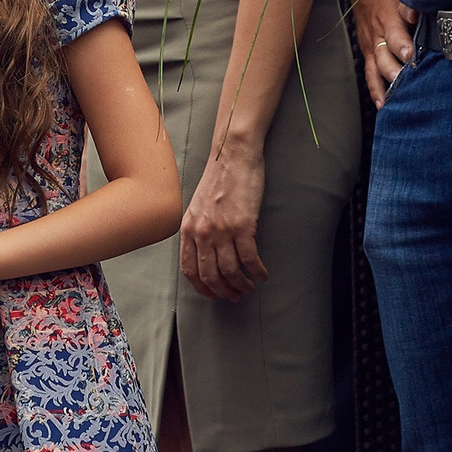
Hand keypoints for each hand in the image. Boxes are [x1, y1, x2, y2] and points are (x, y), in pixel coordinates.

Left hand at [179, 142, 267, 301]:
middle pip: (210, 276)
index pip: (190, 269)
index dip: (202, 287)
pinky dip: (257, 272)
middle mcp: (202, 232)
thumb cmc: (220, 178)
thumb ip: (199, 228)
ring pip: (230, 272)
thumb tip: (206, 251)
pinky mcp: (242, 226)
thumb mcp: (199, 205)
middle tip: (236, 296)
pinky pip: (249, 259)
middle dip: (223, 292)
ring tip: (250, 287)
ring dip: (241, 285)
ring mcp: (221, 230)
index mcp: (189, 228)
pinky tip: (262, 274)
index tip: (214, 294)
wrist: (233, 155)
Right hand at [345, 0, 415, 106]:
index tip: (411, 58)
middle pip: (384, 57)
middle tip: (405, 88)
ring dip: (383, 86)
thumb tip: (416, 14)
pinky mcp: (366, 45)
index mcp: (386, 14)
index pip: (394, 34)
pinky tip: (381, 102)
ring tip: (391, 104)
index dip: (402, 46)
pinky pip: (369, 69)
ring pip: (375, 67)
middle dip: (394, 73)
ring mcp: (369, 39)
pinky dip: (374, 86)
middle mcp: (376, 30)